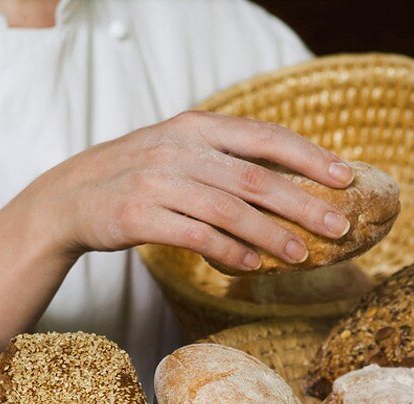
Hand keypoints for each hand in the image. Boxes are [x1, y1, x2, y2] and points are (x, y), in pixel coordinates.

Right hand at [42, 110, 353, 271]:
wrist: (69, 198)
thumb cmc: (135, 180)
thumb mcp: (179, 154)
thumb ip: (224, 161)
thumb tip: (285, 186)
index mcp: (197, 126)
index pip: (265, 137)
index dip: (308, 157)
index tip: (344, 178)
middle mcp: (179, 149)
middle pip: (254, 177)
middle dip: (301, 203)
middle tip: (337, 227)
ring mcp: (157, 183)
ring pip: (228, 210)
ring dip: (270, 235)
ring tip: (300, 256)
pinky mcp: (138, 217)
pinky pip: (193, 235)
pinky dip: (227, 250)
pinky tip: (251, 266)